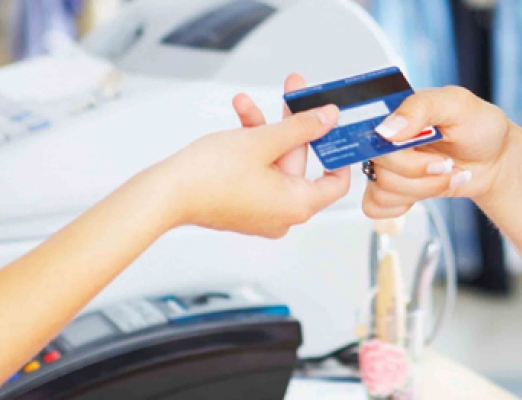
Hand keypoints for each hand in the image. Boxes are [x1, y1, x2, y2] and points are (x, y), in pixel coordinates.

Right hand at [153, 86, 349, 237]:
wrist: (164, 194)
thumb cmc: (207, 177)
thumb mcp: (262, 141)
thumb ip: (300, 127)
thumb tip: (328, 118)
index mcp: (296, 205)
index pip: (336, 182)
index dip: (337, 151)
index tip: (334, 128)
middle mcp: (282, 213)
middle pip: (298, 162)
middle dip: (290, 124)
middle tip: (293, 93)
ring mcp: (262, 209)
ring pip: (274, 161)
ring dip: (264, 130)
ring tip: (248, 103)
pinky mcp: (243, 203)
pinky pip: (258, 170)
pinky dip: (251, 147)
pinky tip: (239, 118)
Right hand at [363, 86, 521, 217]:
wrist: (494, 160)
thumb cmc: (478, 128)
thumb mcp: (458, 104)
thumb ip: (421, 107)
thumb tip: (387, 129)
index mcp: (392, 113)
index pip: (368, 132)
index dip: (391, 148)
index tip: (420, 147)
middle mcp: (383, 140)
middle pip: (378, 166)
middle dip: (418, 171)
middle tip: (445, 163)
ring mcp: (386, 167)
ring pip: (381, 189)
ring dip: (421, 188)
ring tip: (444, 174)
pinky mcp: (390, 191)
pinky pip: (375, 206)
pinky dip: (401, 205)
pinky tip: (425, 190)